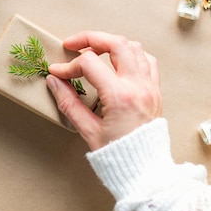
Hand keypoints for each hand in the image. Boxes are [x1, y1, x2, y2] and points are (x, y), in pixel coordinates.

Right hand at [46, 31, 161, 150]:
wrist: (146, 172)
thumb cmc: (119, 156)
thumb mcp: (88, 131)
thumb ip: (69, 103)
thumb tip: (54, 81)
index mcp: (119, 96)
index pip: (89, 64)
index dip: (68, 66)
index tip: (57, 72)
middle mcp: (137, 86)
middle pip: (116, 43)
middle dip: (91, 38)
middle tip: (72, 44)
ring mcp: (149, 87)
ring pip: (134, 47)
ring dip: (111, 44)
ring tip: (94, 50)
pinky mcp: (155, 91)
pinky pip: (147, 61)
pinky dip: (131, 54)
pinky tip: (117, 61)